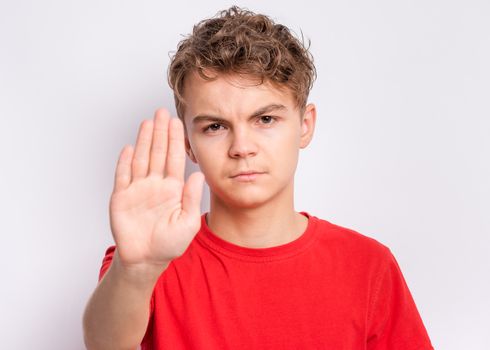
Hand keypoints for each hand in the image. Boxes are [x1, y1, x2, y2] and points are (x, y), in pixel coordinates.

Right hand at [108, 108, 203, 270]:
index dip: (175, 141)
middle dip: (160, 133)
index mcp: (173, 189)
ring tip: (148, 122)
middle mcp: (155, 185)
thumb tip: (198, 174)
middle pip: (157, 153)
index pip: (174, 159)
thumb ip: (192, 198)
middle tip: (162, 112)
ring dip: (143, 141)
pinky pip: (123, 176)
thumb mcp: (188, 222)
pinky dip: (124, 162)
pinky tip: (129, 147)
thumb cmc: (170, 244)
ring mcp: (138, 190)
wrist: (146, 260)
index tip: (177, 122)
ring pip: (141, 159)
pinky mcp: (121, 198)